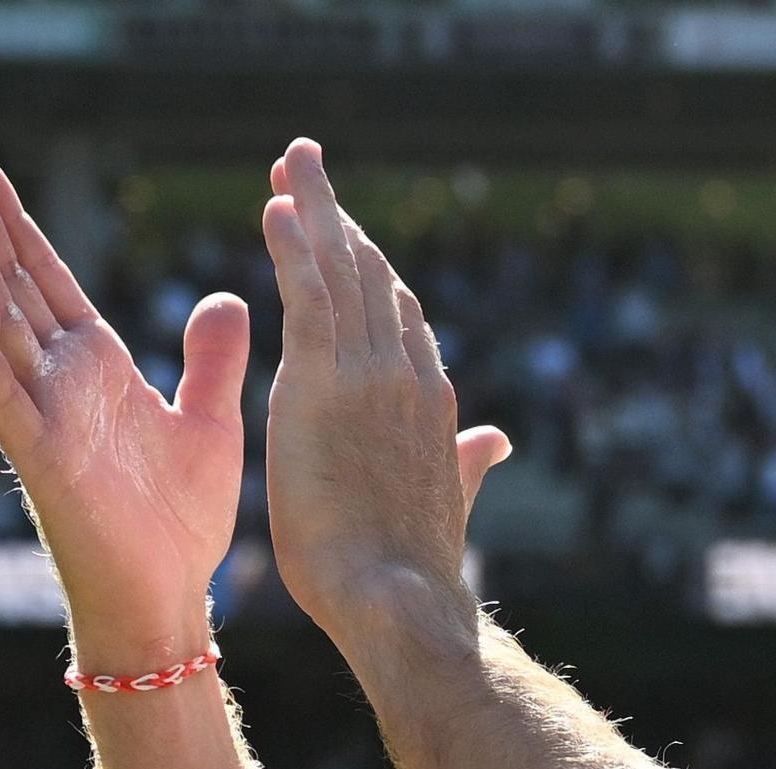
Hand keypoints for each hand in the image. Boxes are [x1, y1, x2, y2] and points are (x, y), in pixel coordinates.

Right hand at [0, 136, 247, 671]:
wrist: (168, 597)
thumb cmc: (177, 519)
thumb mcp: (208, 420)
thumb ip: (212, 358)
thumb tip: (228, 296)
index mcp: (93, 365)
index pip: (45, 273)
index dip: (16, 218)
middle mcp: (57, 380)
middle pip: (9, 279)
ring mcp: (43, 415)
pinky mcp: (42, 457)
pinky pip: (5, 399)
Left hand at [258, 138, 510, 642]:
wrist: (399, 600)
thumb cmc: (414, 568)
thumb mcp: (447, 500)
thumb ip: (468, 462)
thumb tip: (498, 440)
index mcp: (430, 400)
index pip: (399, 314)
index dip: (368, 265)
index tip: (340, 227)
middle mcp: (406, 375)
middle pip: (371, 275)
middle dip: (338, 216)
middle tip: (306, 163)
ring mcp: (370, 376)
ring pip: (341, 272)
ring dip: (314, 210)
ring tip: (292, 161)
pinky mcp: (325, 385)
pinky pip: (309, 298)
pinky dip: (294, 248)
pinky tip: (276, 208)